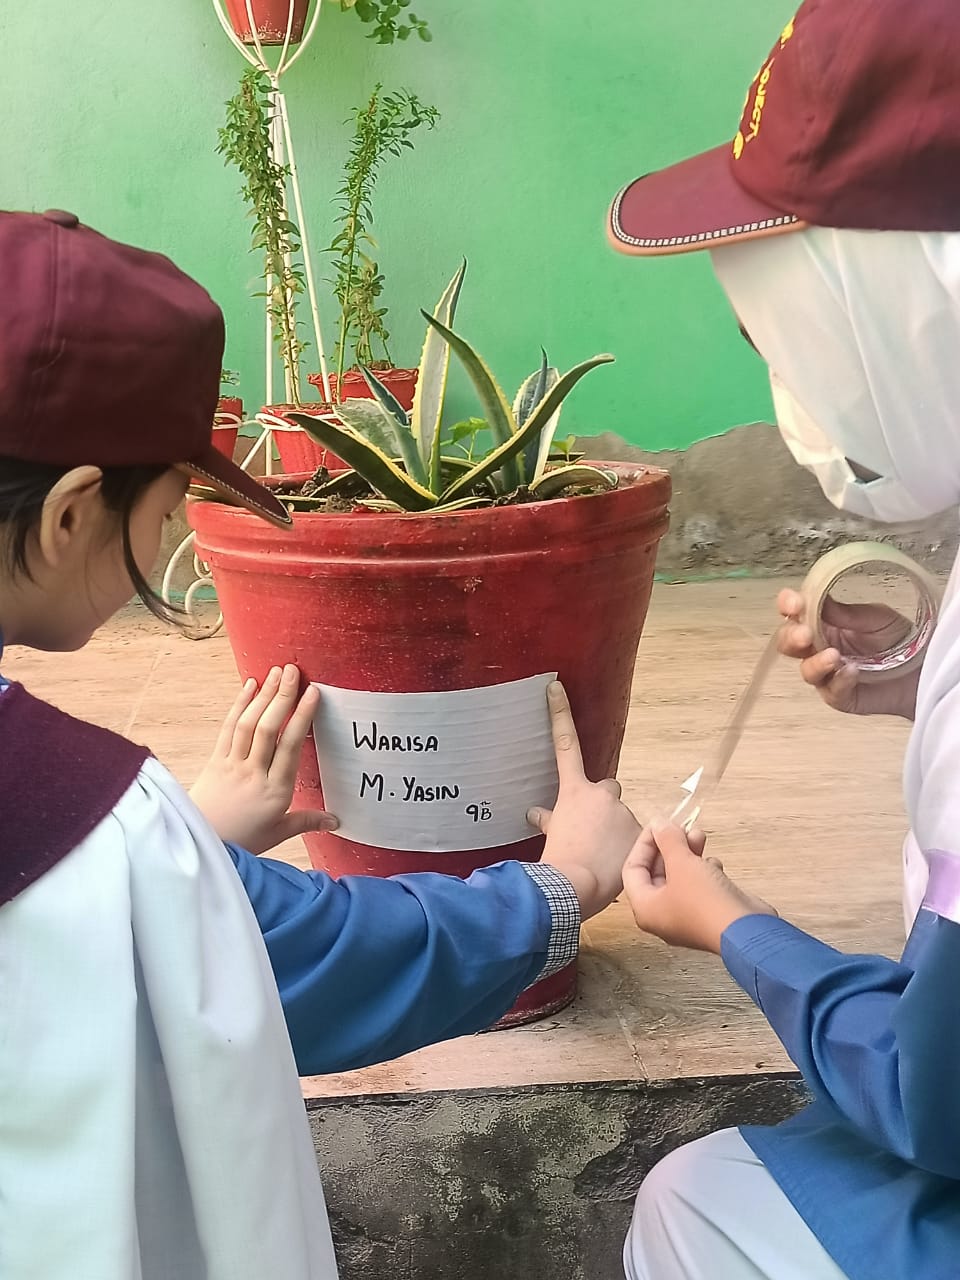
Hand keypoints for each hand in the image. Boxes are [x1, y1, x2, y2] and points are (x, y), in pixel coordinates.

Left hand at [190, 665, 337, 854]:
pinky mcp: (215, 761)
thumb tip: (336, 821)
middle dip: (282, 696)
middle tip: (293, 671)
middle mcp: (254, 774)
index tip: (313, 693)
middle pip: (268, 729)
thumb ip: (306, 821)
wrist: (200, 844)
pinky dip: (239, 705)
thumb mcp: (277, 833)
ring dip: (262, 695)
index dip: (302, 716)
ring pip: (248, 724)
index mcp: (275, 791)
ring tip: (275, 672)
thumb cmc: (241, 841)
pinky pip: (228, 729)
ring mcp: (232, 765)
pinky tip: (249, 685)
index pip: (290, 746)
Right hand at [526, 681, 640, 919]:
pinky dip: (633, 851)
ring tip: (604, 862)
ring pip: (624, 820)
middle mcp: (602, 794)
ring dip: (618, 834)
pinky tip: (619, 868)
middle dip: (603, 809)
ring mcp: (624, 813)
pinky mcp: (642, 834)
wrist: (574, 886)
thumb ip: (549, 821)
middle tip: (594, 836)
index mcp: (575, 792)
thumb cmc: (556, 862)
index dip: (560, 714)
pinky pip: (641, 840)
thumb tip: (536, 814)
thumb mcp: (549, 838)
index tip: (556, 687)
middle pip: (608, 793)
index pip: (565, 745)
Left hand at [623, 822, 776, 953]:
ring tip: (699, 835)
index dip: (644, 843)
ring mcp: (686, 916)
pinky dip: (704, 870)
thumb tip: (659, 823)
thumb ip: (667, 839)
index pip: (632, 869)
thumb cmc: (706, 902)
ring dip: (688, 854)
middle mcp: (662, 915)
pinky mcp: (708, 914)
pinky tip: (714, 863)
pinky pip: (699, 886)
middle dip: (669, 846)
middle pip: (656, 872)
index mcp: (646, 908)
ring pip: (680, 877)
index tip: (658, 824)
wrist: (747, 929)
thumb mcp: (682, 863)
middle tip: (681, 827)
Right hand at [777, 588, 918, 719]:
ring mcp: (827, 674)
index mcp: (823, 623)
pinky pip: (831, 691)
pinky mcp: (840, 697)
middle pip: (788, 644)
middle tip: (805, 635)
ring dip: (816, 663)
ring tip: (835, 656)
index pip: (794, 613)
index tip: (794, 605)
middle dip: (792, 637)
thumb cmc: (900, 640)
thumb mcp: (875, 618)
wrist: (924, 670)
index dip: (788, 606)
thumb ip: (844, 613)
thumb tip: (814, 597)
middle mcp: (819, 648)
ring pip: (806, 671)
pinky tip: (852, 672)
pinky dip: (840, 680)